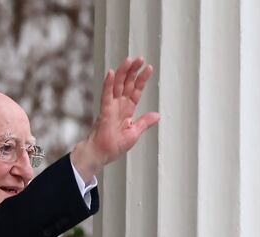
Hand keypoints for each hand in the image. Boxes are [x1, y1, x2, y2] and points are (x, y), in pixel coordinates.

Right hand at [71, 57, 159, 182]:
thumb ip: (144, 122)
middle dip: (133, 71)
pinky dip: (108, 84)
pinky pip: (106, 95)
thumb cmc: (114, 146)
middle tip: (139, 58)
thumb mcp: (134, 133)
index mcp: (127, 110)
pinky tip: (111, 73)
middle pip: (127, 84)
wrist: (101, 154)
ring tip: (129, 60)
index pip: (136, 91)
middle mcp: (119, 105)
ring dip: (123, 72)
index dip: (142, 79)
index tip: (149, 68)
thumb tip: (157, 115)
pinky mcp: (104, 111)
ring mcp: (111, 107)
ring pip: (117, 85)